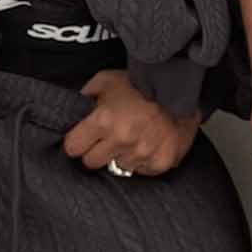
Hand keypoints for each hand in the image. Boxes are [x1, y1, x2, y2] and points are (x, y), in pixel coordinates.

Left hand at [62, 68, 198, 176]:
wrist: (179, 89)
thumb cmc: (142, 84)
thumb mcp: (106, 80)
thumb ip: (85, 95)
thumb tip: (72, 107)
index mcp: (103, 121)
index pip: (72, 148)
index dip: (76, 142)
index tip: (82, 139)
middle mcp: (121, 140)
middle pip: (91, 162)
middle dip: (95, 151)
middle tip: (107, 138)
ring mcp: (141, 154)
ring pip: (117, 167)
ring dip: (121, 155)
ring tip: (132, 137)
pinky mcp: (159, 162)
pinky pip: (141, 171)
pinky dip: (142, 161)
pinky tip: (147, 144)